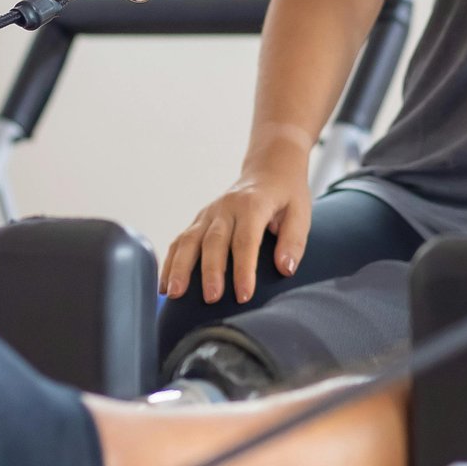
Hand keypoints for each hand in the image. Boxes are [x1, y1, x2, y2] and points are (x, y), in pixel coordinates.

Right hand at [161, 154, 314, 304]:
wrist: (268, 166)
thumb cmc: (286, 194)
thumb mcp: (301, 212)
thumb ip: (294, 241)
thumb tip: (286, 269)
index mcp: (253, 204)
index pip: (246, 239)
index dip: (244, 269)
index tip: (244, 295)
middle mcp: (226, 207)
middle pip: (214, 241)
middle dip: (211, 271)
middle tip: (211, 298)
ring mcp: (209, 213)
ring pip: (189, 240)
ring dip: (180, 267)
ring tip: (174, 293)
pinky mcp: (200, 220)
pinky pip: (181, 241)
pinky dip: (170, 262)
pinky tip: (165, 285)